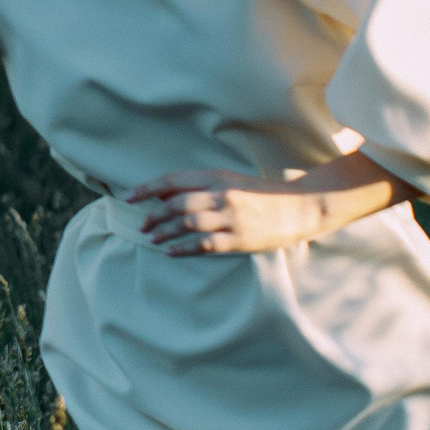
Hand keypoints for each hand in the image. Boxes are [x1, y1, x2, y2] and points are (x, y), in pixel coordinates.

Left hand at [128, 157, 407, 256]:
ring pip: (188, 224)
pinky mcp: (240, 239)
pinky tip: (172, 252)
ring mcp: (232, 218)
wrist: (301, 206)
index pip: (173, 180)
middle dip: (154, 214)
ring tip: (152, 238)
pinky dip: (185, 248)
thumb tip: (165, 195)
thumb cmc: (260, 193)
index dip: (148, 188)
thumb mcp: (229, 181)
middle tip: (142, 223)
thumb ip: (200, 187)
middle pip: (177, 204)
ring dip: (165, 232)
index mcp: (217, 177)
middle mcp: (222, 195)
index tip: (129, 197)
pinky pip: (205, 244)